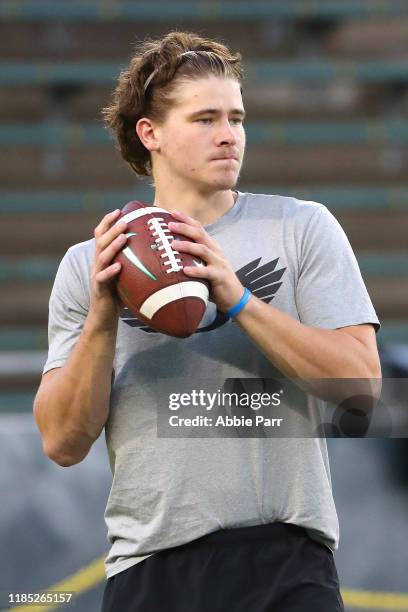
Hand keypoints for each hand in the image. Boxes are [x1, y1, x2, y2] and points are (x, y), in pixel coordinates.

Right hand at [88, 209, 126, 330]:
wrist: (104, 316)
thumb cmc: (118, 294)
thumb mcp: (126, 275)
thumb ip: (134, 263)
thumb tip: (157, 252)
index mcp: (103, 258)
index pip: (101, 235)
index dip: (108, 222)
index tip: (119, 210)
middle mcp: (97, 263)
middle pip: (101, 241)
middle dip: (112, 228)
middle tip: (125, 220)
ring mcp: (97, 275)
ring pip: (102, 256)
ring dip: (113, 245)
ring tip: (124, 236)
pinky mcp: (98, 288)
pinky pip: (102, 277)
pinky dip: (110, 270)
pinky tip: (118, 266)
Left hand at [168, 210, 243, 312]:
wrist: (234, 296)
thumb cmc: (214, 280)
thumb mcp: (203, 263)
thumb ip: (191, 256)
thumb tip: (168, 250)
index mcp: (210, 245)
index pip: (198, 228)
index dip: (186, 219)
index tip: (171, 212)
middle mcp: (215, 250)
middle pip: (200, 234)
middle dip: (184, 228)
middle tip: (169, 225)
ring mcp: (218, 263)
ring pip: (203, 250)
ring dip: (187, 246)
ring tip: (173, 245)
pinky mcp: (219, 276)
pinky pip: (207, 272)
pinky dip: (196, 270)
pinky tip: (185, 270)